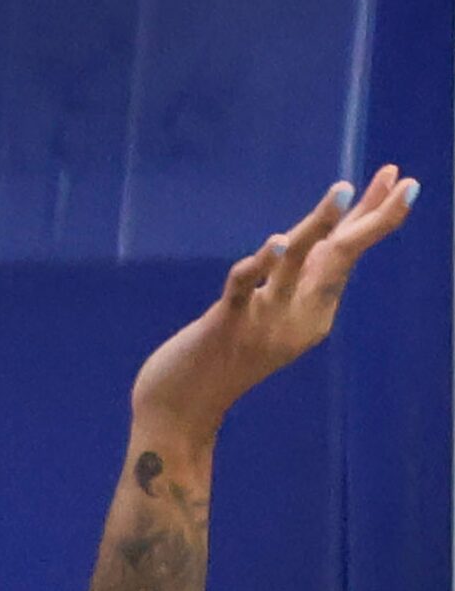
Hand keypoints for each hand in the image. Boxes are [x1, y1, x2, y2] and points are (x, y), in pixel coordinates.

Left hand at [133, 167, 418, 435]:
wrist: (181, 409)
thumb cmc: (222, 357)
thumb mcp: (269, 316)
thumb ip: (292, 282)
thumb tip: (320, 240)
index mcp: (313, 315)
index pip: (348, 256)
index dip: (374, 218)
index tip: (406, 181)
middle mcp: (297, 319)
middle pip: (340, 259)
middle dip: (374, 220)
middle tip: (409, 182)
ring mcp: (264, 322)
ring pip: (297, 265)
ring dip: (320, 225)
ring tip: (344, 190)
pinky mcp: (226, 325)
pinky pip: (244, 289)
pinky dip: (260, 263)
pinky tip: (278, 239)